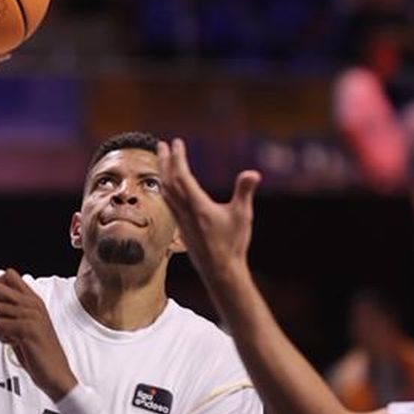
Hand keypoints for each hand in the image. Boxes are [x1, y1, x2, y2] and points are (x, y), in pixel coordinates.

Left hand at [0, 270, 78, 401]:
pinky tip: (12, 343)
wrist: (55, 372)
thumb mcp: (24, 325)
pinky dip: (0, 335)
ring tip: (7, 337)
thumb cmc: (38, 351)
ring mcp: (32, 315)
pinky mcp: (28, 329)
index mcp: (34, 300)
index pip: (8, 275)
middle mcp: (33, 304)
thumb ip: (11, 310)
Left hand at [155, 138, 259, 293]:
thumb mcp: (242, 215)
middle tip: (161, 144)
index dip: (178, 157)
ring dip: (163, 174)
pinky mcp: (181, 228)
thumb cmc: (233, 244)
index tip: (176, 142)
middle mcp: (185, 211)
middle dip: (165, 161)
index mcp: (198, 206)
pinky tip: (167, 188)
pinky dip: (166, 189)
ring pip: (166, 192)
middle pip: (169, 181)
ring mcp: (181, 220)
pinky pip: (169, 203)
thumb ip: (245, 192)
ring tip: (161, 161)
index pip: (183, 176)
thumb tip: (253, 174)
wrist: (220, 271)